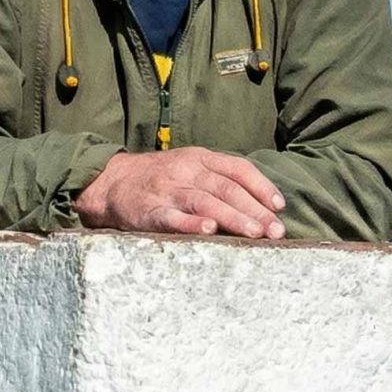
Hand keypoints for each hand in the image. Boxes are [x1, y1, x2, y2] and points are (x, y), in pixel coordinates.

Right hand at [73, 147, 286, 239]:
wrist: (112, 182)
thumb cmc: (163, 178)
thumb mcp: (192, 166)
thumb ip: (222, 178)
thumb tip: (263, 203)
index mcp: (201, 158)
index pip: (238, 169)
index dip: (261, 186)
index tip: (280, 207)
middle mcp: (187, 171)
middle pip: (227, 188)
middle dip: (255, 210)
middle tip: (276, 231)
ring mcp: (168, 190)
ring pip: (205, 202)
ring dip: (233, 218)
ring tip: (254, 233)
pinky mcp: (149, 211)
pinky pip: (172, 217)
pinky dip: (191, 223)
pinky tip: (208, 230)